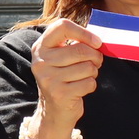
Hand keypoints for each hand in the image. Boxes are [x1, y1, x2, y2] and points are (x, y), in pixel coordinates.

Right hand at [30, 19, 103, 138]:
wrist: (53, 112)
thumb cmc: (62, 79)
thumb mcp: (60, 58)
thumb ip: (74, 44)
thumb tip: (97, 41)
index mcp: (41, 47)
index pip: (62, 26)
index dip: (84, 32)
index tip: (97, 42)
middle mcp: (41, 62)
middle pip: (80, 49)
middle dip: (95, 57)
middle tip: (96, 63)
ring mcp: (48, 78)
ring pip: (87, 67)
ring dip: (93, 72)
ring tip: (84, 77)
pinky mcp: (59, 94)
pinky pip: (89, 83)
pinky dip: (91, 85)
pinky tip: (81, 89)